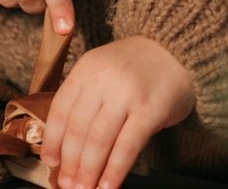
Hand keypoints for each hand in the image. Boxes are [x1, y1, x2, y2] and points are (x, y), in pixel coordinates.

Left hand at [41, 36, 195, 188]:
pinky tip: (108, 186)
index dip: (53, 141)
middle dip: (71, 163)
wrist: (176, 51)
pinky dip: (115, 170)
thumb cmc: (135, 70)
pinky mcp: (150, 109)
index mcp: (86, 69)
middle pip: (78, 128)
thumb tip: (64, 149)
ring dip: (89, 171)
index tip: (51, 163)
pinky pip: (127, 146)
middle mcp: (104, 78)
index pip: (61, 110)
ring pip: (99, 140)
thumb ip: (85, 100)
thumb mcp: (103, 72)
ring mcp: (127, 93)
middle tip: (67, 185)